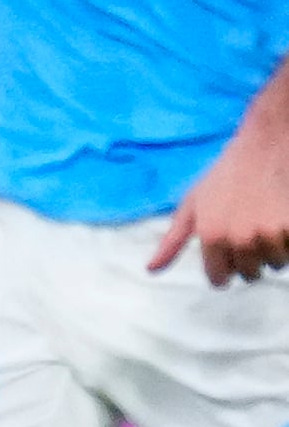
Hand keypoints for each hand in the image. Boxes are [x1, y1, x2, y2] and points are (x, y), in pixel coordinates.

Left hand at [153, 111, 288, 284]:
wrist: (264, 146)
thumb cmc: (226, 174)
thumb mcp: (192, 205)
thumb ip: (172, 242)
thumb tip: (151, 270)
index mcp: (212, 237)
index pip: (219, 279)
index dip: (224, 269)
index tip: (227, 256)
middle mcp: (240, 240)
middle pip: (249, 273)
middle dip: (248, 258)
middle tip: (247, 230)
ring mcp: (270, 234)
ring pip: (274, 263)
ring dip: (271, 250)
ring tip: (264, 222)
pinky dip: (288, 241)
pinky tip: (279, 220)